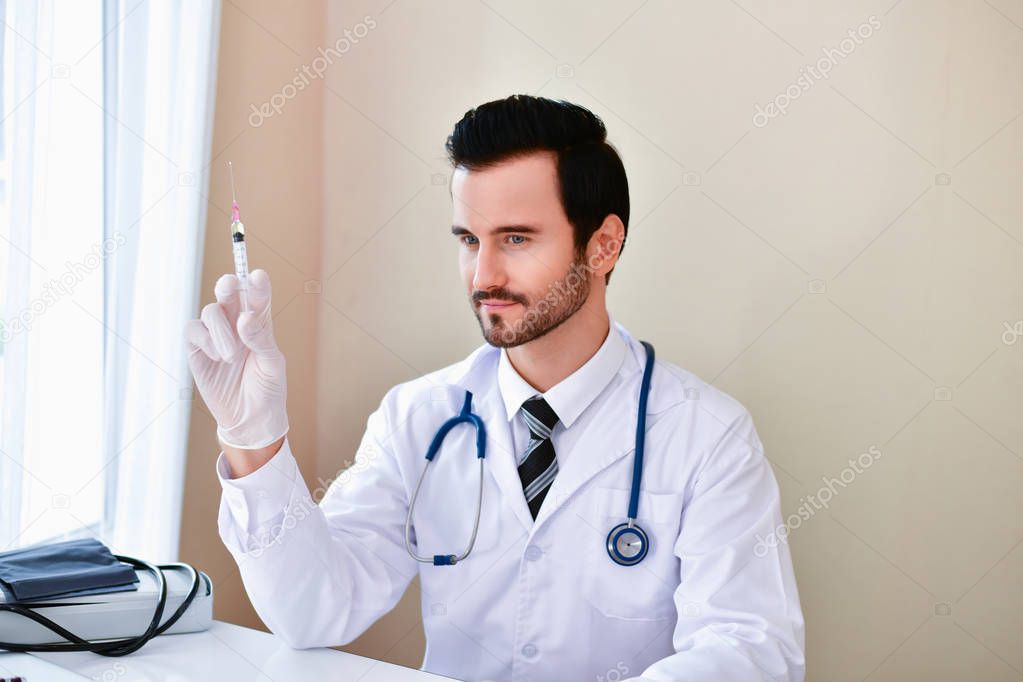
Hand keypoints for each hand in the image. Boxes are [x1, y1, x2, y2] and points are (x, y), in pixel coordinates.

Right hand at [185, 269, 288, 449]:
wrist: (249, 418)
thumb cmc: (267, 388)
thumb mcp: (272, 364)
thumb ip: (261, 338)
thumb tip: (245, 317)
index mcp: (260, 323)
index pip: (258, 297)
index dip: (257, 284)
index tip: (258, 275)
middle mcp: (236, 324)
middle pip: (229, 293)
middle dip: (228, 285)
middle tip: (229, 284)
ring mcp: (216, 335)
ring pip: (210, 311)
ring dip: (221, 330)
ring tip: (231, 356)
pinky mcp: (198, 350)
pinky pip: (193, 331)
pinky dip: (205, 340)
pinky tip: (218, 357)